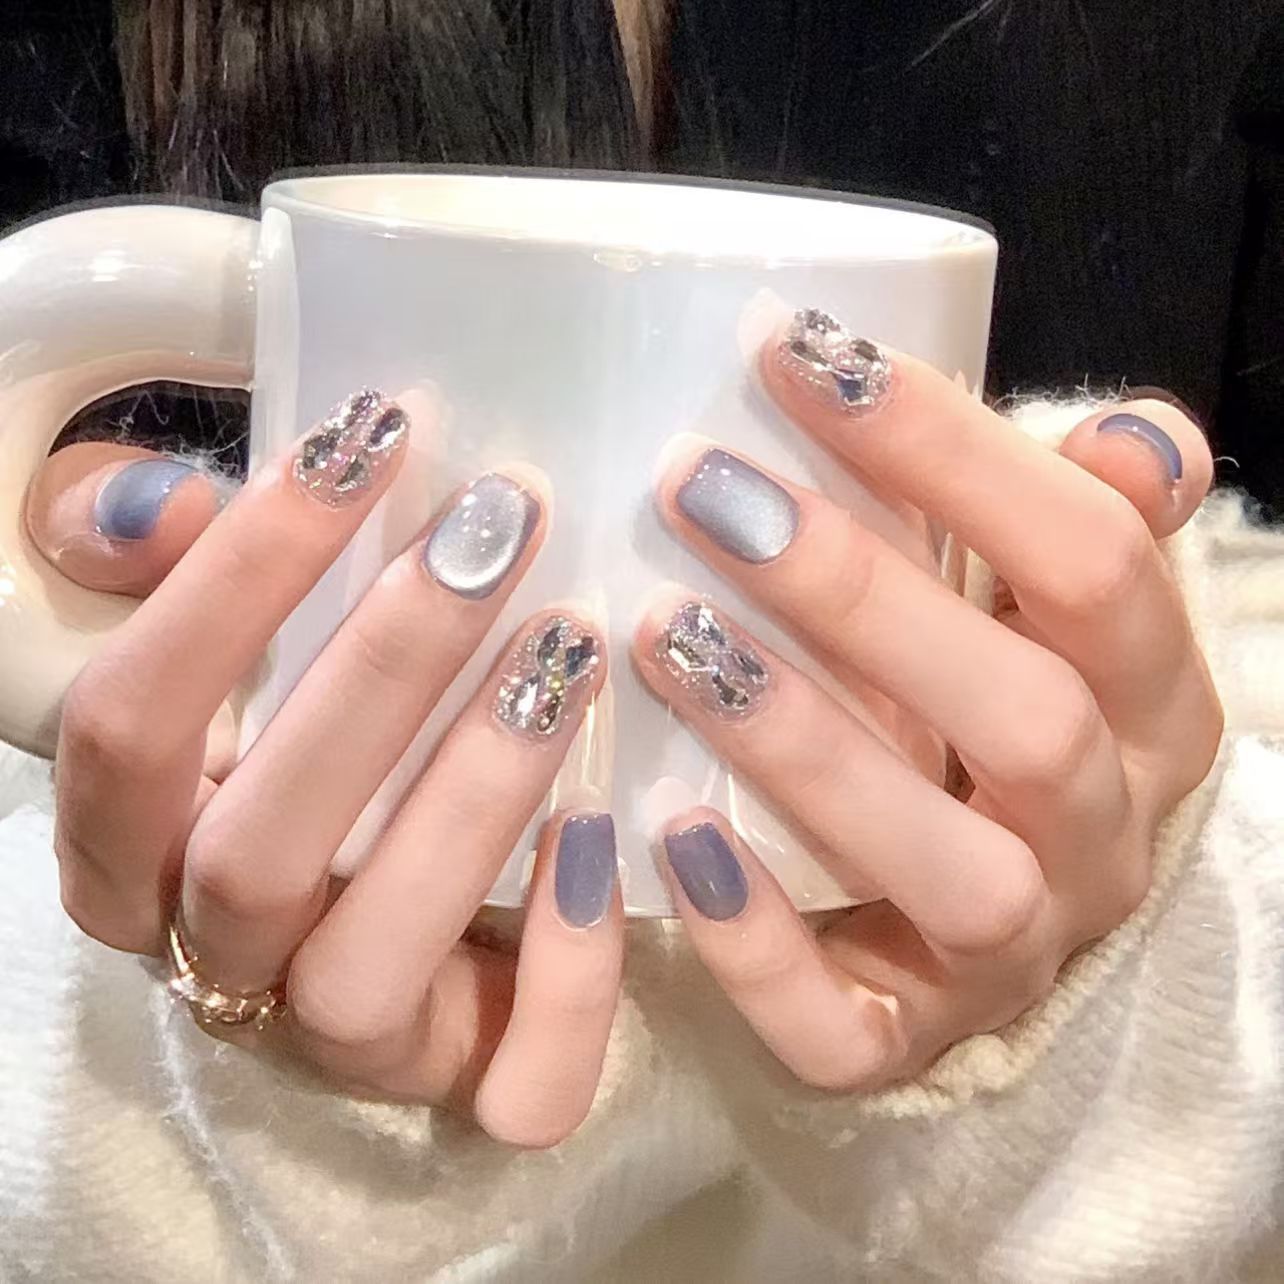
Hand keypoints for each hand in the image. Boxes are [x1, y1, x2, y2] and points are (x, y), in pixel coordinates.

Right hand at [33, 390, 621, 1145]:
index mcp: (130, 850)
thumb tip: (156, 506)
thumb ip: (176, 575)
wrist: (400, 911)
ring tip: (568, 646)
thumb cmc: (309, 748)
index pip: (127, 728)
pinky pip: (515, 1082)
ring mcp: (339, 1033)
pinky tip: (605, 837)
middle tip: (497, 529)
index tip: (361, 442)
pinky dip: (569, 969)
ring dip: (472, 798)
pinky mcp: (460, 1080)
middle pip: (257, 847)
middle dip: (380, 674)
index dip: (227, 586)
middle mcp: (215, 958)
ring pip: (371, 962)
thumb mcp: (228, 656)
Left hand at [634, 309, 1221, 1090]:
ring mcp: (1010, 953)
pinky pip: (842, 1023)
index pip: (1093, 563)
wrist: (970, 914)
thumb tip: (1135, 438)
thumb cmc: (982, 713)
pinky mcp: (901, 1037)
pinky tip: (665, 836)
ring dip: (805, 747)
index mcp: (1147, 704)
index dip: (956, 454)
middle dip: (864, 596)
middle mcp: (1101, 834)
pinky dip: (755, 938)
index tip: (796, 355)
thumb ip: (1077, 520)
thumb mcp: (1044, 616)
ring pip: (950, 870)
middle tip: (701, 490)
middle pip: (1027, 717)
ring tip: (664, 637)